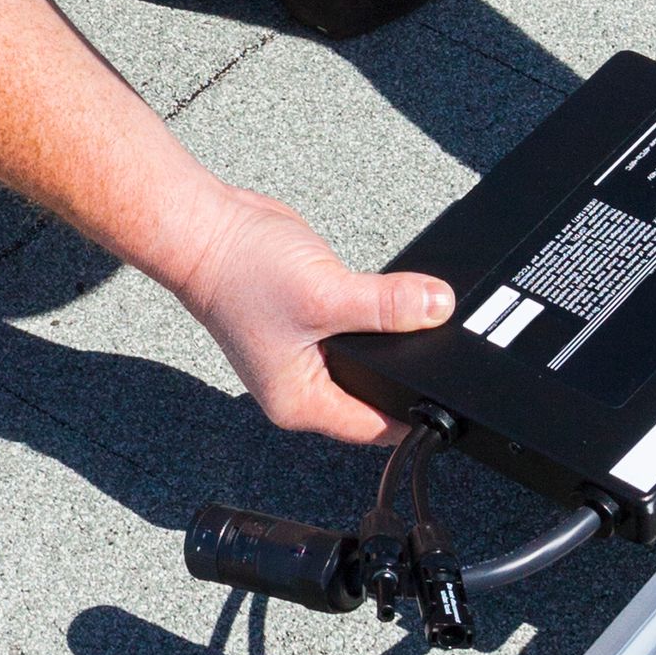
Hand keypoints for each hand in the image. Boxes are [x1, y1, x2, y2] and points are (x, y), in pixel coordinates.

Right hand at [173, 183, 453, 442]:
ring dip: (389, 338)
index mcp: (300, 402)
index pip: (372, 426)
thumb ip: (386, 306)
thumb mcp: (325, 294)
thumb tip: (437, 308)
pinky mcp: (307, 317)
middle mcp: (301, 384)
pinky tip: (390, 297)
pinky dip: (372, 312)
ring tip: (419, 318)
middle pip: (370, 392)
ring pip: (364, 356)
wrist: (206, 228)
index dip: (413, 413)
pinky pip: (353, 324)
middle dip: (404, 372)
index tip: (449, 399)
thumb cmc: (240, 273)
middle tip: (444, 351)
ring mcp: (303, 351)